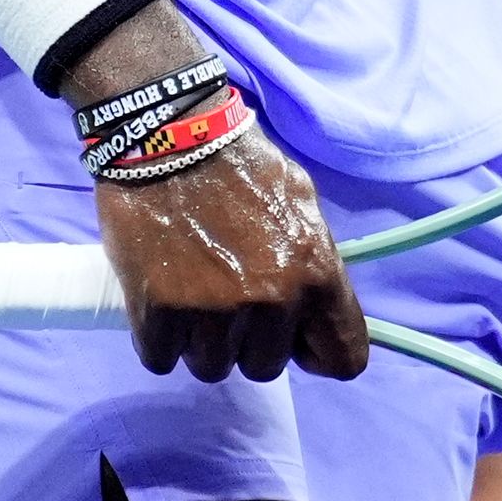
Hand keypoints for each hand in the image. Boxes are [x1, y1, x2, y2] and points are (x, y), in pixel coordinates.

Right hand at [95, 130, 366, 384]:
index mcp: (316, 272)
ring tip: (189, 295)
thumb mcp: (300, 199)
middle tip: (226, 297)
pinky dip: (158, 338)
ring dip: (200, 341)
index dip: (316, 351)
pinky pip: (161, 358)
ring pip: (212, 367)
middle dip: (247, 341)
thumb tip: (319, 310)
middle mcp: (271, 300)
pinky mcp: (159, 312)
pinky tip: (158, 300)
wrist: (164, 133)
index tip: (294, 338)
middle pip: (266, 367)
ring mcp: (213, 311)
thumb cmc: (237, 161)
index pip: (343, 358)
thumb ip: (315, 259)